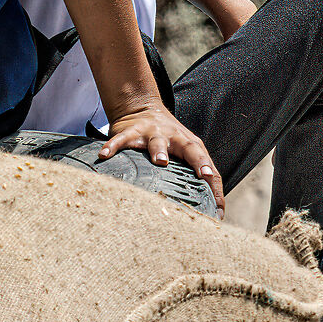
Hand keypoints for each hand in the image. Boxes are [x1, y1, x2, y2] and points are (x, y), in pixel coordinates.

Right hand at [101, 100, 224, 211]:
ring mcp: (152, 133)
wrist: (142, 108)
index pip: (206, 162)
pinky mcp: (131, 131)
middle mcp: (174, 138)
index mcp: (190, 144)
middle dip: (198, 160)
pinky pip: (121, 140)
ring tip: (161, 162)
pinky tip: (104, 156)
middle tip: (203, 174)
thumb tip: (215, 213)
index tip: (217, 199)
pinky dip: (113, 147)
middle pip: (190, 148)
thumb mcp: (185, 152)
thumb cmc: (168, 140)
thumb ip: (198, 177)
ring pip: (157, 142)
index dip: (213, 178)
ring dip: (160, 151)